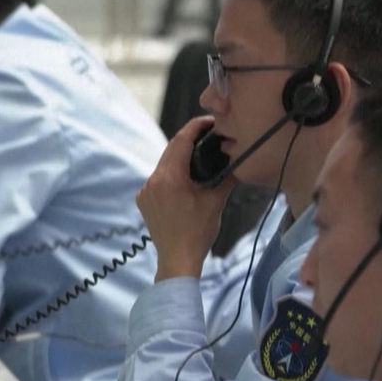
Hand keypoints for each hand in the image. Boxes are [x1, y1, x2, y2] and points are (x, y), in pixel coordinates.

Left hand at [136, 117, 235, 280]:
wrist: (177, 260)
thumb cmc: (198, 233)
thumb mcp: (216, 201)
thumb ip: (226, 176)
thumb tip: (237, 160)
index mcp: (169, 178)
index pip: (181, 141)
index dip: (196, 127)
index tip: (209, 121)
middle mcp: (153, 181)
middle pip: (171, 150)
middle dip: (189, 140)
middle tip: (208, 135)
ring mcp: (146, 191)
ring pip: (164, 163)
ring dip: (180, 156)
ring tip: (199, 155)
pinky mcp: (144, 200)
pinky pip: (159, 178)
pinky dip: (172, 172)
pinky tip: (185, 178)